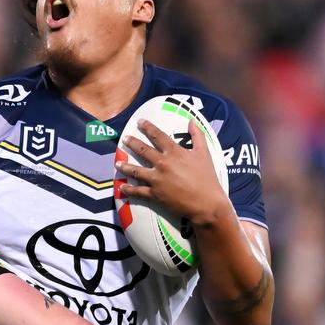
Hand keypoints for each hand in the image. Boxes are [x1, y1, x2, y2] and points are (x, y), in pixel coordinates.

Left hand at [115, 118, 229, 224]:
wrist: (207, 204)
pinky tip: (122, 188)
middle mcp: (162, 164)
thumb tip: (192, 121)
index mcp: (174, 152)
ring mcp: (157, 179)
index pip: (158, 136)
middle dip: (132, 143)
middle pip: (143, 150)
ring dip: (125, 166)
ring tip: (117, 163)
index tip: (139, 122)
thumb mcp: (204, 153)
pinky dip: (129, 190)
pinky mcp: (155, 194)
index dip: (148, 127)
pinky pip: (138, 191)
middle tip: (124, 138)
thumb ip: (197, 135)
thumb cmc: (207, 178)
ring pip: (135, 170)